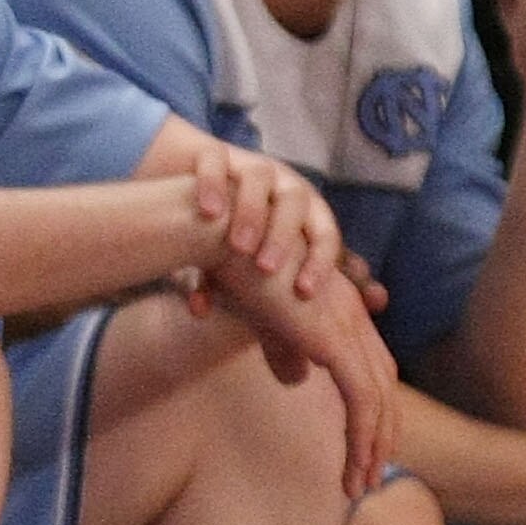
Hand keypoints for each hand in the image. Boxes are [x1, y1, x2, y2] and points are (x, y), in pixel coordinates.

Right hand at [189, 138, 343, 293]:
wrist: (200, 189)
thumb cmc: (235, 239)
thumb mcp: (255, 266)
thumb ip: (264, 301)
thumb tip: (291, 369)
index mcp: (304, 213)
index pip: (325, 234)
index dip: (321, 261)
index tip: (305, 292)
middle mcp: (282, 185)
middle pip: (294, 204)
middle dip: (283, 237)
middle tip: (266, 269)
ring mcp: (248, 167)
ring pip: (258, 180)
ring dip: (252, 213)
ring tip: (237, 246)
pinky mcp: (213, 156)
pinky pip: (213, 162)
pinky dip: (212, 184)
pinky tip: (207, 212)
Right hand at [208, 250, 398, 496]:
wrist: (221, 238)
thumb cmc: (231, 269)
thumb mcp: (259, 316)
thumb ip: (282, 346)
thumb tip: (298, 380)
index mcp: (337, 309)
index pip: (368, 368)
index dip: (369, 409)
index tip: (358, 446)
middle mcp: (351, 316)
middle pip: (384, 386)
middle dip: (382, 435)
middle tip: (369, 477)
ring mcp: (346, 328)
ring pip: (379, 400)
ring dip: (375, 447)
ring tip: (360, 486)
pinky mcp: (332, 340)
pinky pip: (362, 399)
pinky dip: (364, 437)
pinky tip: (355, 468)